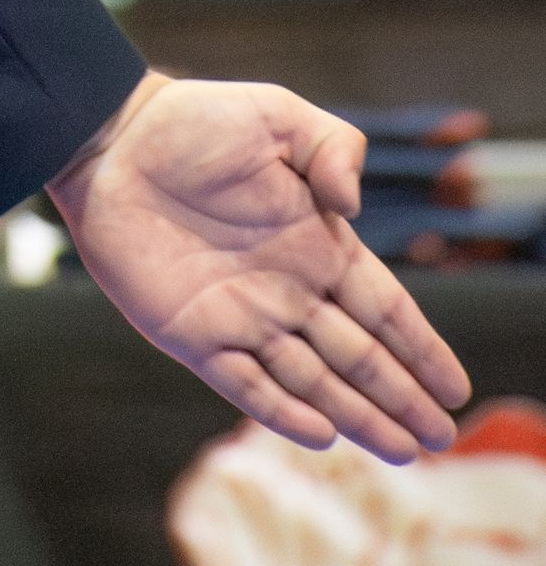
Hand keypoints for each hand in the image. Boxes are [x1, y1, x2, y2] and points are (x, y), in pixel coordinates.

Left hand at [48, 72, 470, 463]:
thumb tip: (354, 207)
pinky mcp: (193, 335)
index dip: (420, 347)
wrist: (111, 141)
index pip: (383, 308)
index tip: (455, 388)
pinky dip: (283, 411)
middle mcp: (286, 288)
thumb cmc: (194, 121)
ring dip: (358, 417)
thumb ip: (333, 149)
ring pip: (313, 381)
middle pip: (359, 356)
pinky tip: (321, 434)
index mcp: (315, 242)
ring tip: (402, 451)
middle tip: (441, 439)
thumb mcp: (277, 114)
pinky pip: (246, 384)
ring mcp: (242, 316)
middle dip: (402, 397)